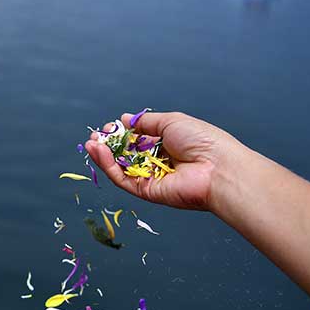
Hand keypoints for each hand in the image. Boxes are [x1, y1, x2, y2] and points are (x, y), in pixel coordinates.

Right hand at [85, 111, 245, 210]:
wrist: (218, 169)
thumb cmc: (202, 141)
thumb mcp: (171, 122)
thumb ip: (145, 122)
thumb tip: (125, 119)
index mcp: (166, 145)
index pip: (137, 140)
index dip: (122, 133)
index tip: (111, 126)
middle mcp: (157, 162)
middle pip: (126, 154)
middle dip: (109, 144)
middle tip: (97, 135)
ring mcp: (150, 177)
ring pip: (120, 167)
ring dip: (103, 155)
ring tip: (92, 142)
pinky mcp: (145, 191)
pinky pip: (122, 179)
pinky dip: (107, 166)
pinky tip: (98, 151)